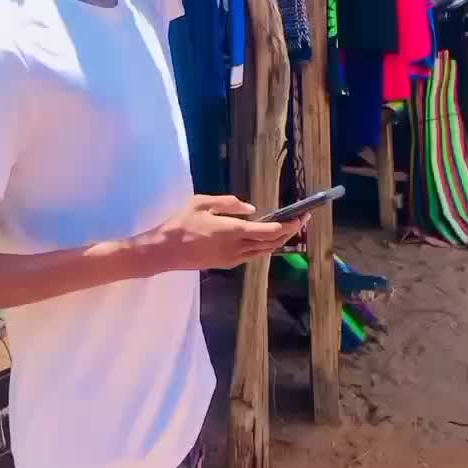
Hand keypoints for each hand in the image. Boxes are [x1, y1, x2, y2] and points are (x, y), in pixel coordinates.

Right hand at [160, 195, 307, 271]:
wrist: (165, 251)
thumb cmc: (181, 223)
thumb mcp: (201, 203)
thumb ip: (228, 203)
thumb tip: (252, 209)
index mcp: (232, 230)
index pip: (268, 231)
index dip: (287, 226)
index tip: (300, 217)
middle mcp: (237, 247)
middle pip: (271, 243)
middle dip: (289, 232)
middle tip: (301, 221)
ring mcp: (232, 258)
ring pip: (264, 252)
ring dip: (279, 241)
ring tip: (290, 229)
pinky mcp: (227, 264)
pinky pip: (252, 255)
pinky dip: (264, 247)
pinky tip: (268, 239)